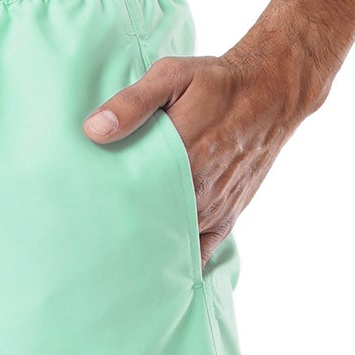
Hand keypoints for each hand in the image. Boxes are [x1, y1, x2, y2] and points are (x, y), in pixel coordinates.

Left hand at [84, 28, 324, 263]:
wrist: (271, 93)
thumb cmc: (217, 83)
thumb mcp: (172, 76)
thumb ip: (132, 103)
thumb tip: (93, 130)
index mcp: (181, 158)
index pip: (133, 198)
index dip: (106, 214)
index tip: (82, 225)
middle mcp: (199, 191)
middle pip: (149, 227)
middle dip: (120, 239)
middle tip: (89, 251)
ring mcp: (213, 210)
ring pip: (171, 245)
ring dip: (145, 254)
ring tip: (113, 267)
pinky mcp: (225, 220)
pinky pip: (199, 255)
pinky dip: (178, 267)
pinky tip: (155, 278)